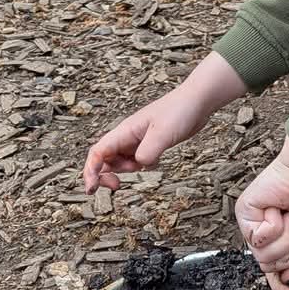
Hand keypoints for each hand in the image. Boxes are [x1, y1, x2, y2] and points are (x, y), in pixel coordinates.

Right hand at [84, 88, 209, 190]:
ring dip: (124, 170)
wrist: (198, 100)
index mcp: (125, 131)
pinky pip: (136, 159)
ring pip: (120, 160)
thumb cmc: (180, 111)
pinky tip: (154, 161)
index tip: (92, 188)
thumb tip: (140, 165)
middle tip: (117, 186)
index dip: (90, 171)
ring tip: (140, 167)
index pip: (98, 152)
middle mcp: (128, 135)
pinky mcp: (151, 143)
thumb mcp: (163, 134)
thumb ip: (148, 152)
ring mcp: (139, 139)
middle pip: (104, 159)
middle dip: (104, 174)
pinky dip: (140, 166)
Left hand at [236, 139, 288, 289]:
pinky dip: (276, 223)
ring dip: (284, 235)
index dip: (278, 283)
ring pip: (263, 254)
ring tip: (288, 215)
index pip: (270, 267)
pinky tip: (278, 208)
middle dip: (288, 249)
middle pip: (267, 264)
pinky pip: (260, 236)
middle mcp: (259, 232)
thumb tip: (288, 281)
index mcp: (275, 238)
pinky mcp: (244, 211)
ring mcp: (250, 223)